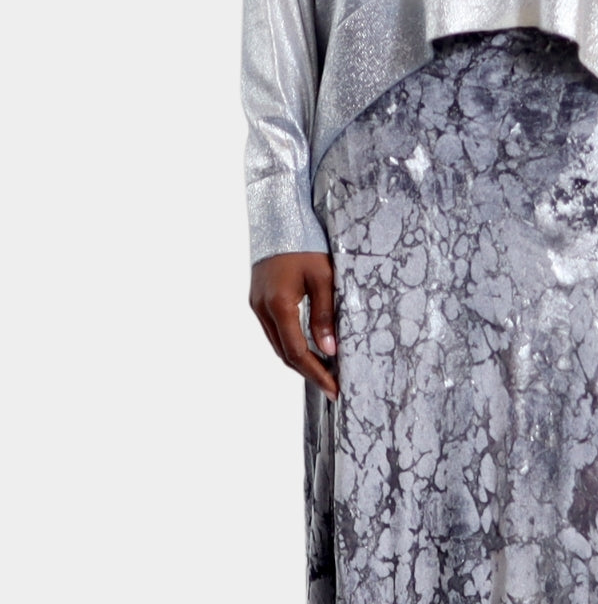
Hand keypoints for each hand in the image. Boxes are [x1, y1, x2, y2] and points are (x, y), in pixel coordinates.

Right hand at [249, 252, 339, 400]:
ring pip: (278, 345)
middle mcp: (262, 308)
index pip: (297, 352)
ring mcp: (256, 304)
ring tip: (324, 371)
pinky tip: (309, 349)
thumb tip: (329, 350)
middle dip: (309, 373)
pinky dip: (291, 345)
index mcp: (278, 304)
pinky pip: (274, 332)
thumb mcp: (323, 277)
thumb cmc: (304, 241)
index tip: (334, 389)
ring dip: (299, 361)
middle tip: (332, 386)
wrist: (278, 214)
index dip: (316, 374)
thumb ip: (325, 316)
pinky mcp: (258, 299)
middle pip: (285, 354)